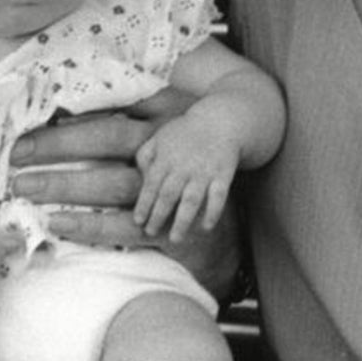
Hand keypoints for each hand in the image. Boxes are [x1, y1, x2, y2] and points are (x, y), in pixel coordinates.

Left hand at [5, 86, 195, 209]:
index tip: (28, 121)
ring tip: (26, 187)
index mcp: (164, 112)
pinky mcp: (170, 223)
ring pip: (115, 182)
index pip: (113, 106)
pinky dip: (90, 226)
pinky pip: (126, 225)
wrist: (226, 213)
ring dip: (66, 186)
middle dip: (58, 146)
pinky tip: (58, 223)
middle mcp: (168, 144)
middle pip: (109, 137)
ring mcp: (171, 185)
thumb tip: (63, 111)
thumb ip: (125, 110)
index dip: (70, 113)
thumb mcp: (163, 123)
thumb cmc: (180, 161)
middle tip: (16, 156)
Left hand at [133, 116, 237, 235]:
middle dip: (159, 216)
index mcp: (166, 158)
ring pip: (192, 200)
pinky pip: (218, 197)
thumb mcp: (159, 138)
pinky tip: (205, 227)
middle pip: (169, 195)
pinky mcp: (223, 175)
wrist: (219, 122)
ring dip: (183, 221)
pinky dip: (213, 212)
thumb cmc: (184, 134)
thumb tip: (137, 179)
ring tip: (175, 239)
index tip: (138, 221)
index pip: (151, 185)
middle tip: (151, 232)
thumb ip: (145, 157)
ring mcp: (204, 171)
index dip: (144, 204)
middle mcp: (184, 166)